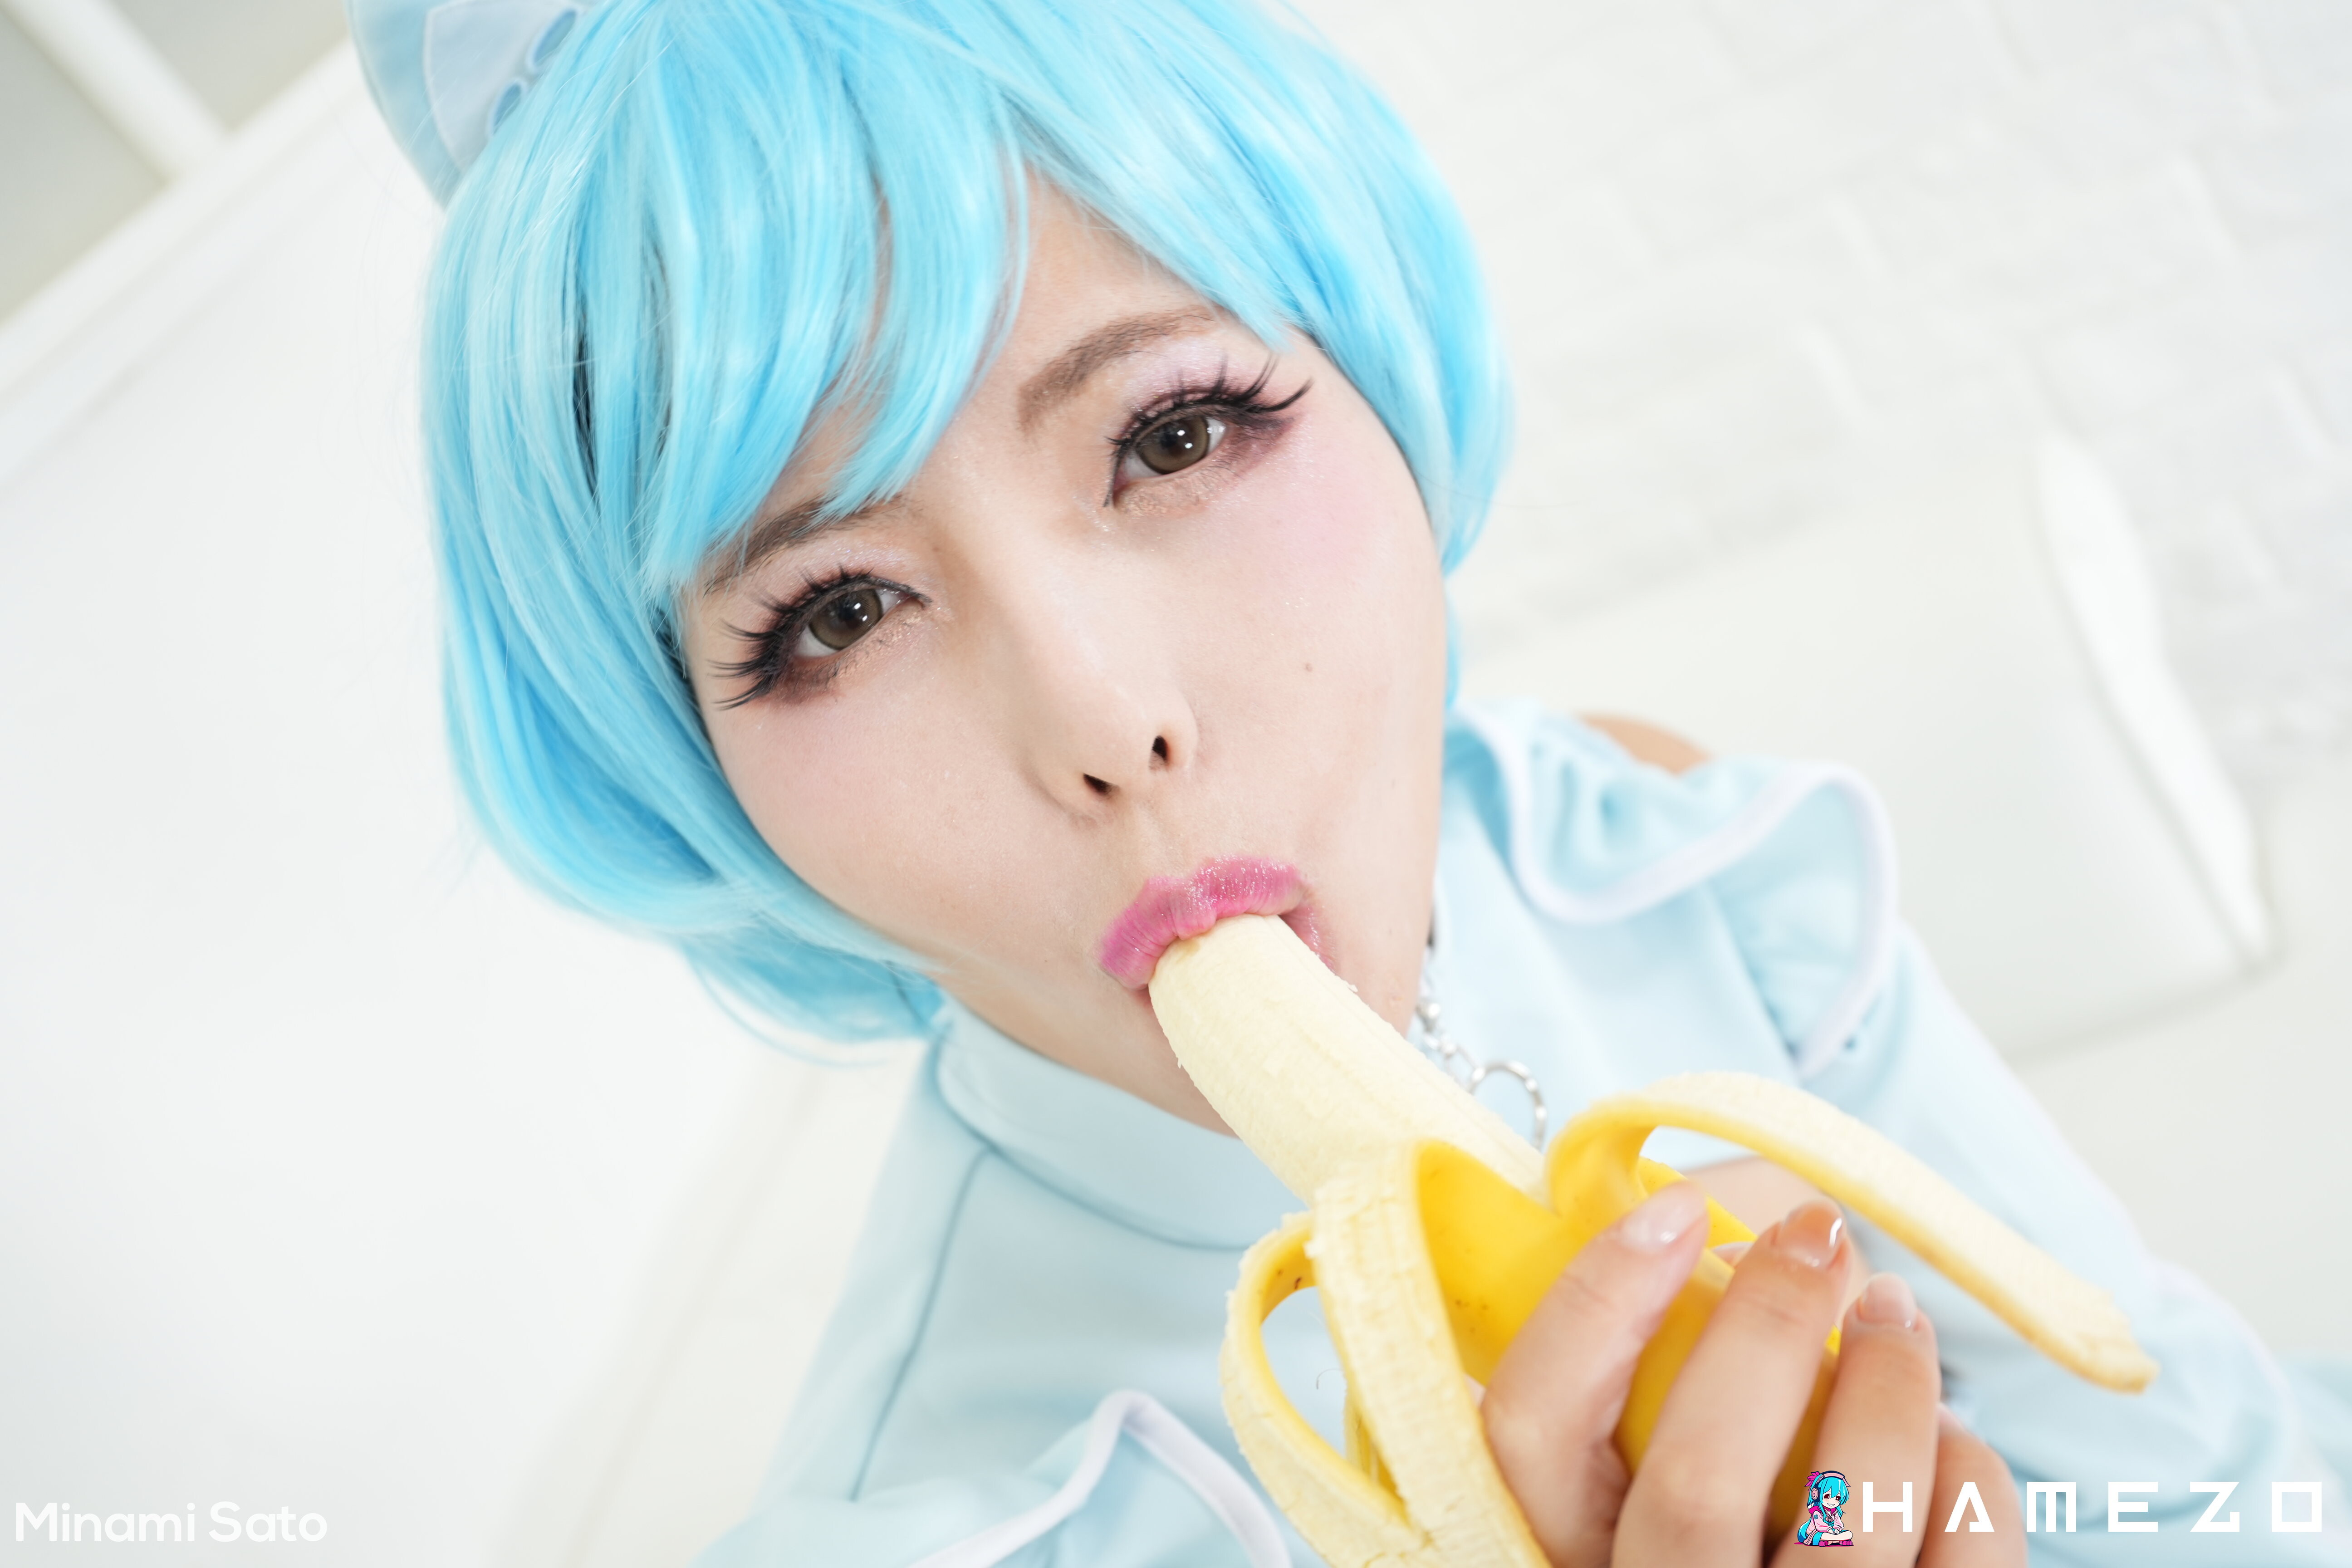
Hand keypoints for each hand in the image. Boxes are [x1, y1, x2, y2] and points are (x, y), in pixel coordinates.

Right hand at [1482, 1183, 2022, 1567]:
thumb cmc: (1725, 1514)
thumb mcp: (1641, 1458)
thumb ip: (1653, 1372)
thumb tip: (1721, 1248)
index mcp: (1568, 1552)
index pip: (1534, 1425)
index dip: (1597, 1300)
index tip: (1676, 1211)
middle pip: (1697, 1479)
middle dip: (1769, 1327)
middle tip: (1816, 1235)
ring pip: (1848, 1514)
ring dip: (1889, 1379)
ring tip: (1893, 1317)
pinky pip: (1959, 1552)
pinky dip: (1963, 1469)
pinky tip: (1939, 1437)